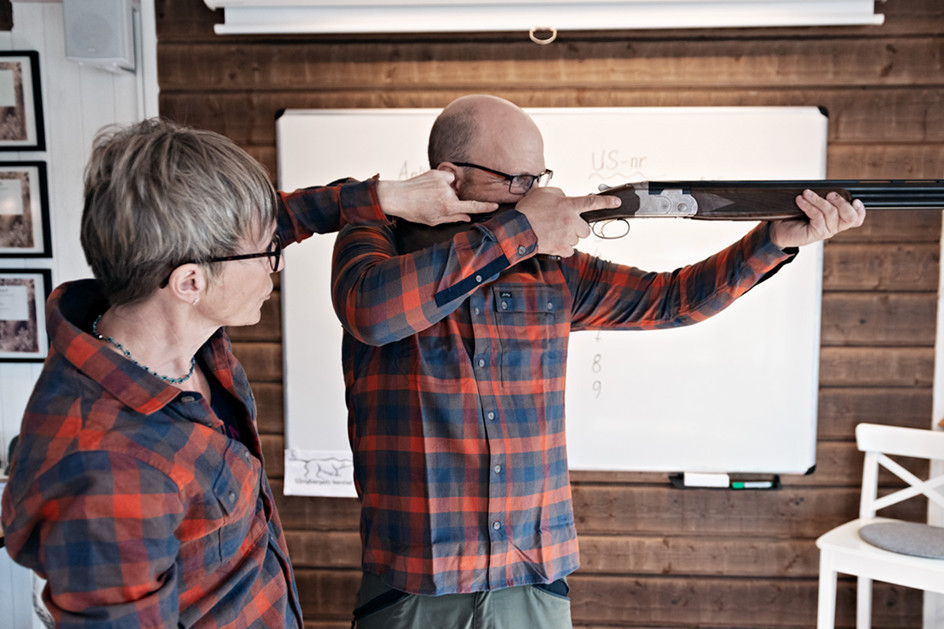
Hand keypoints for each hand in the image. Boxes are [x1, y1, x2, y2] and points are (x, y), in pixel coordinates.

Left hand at [376, 170, 497, 225]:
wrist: (398, 196)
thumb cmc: (414, 212)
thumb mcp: (434, 221)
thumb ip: (453, 218)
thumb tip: (467, 216)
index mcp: (448, 207)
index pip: (472, 206)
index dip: (485, 207)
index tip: (495, 205)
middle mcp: (448, 193)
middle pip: (459, 197)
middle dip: (452, 201)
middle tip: (434, 204)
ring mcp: (443, 181)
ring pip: (453, 187)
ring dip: (446, 191)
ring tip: (430, 196)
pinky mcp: (437, 172)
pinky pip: (447, 177)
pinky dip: (442, 181)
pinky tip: (430, 187)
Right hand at [515, 187, 620, 256]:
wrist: (518, 229)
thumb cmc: (528, 210)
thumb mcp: (543, 192)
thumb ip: (559, 193)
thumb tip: (566, 198)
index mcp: (569, 205)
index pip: (592, 202)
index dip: (606, 202)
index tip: (616, 202)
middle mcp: (571, 221)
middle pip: (585, 229)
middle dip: (578, 229)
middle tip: (564, 226)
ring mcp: (568, 236)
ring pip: (577, 240)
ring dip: (569, 238)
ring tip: (553, 233)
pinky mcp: (562, 248)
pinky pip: (569, 250)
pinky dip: (563, 248)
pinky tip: (553, 242)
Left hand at [769, 189, 865, 248]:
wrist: (779, 230)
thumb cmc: (796, 215)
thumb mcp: (812, 204)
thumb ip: (823, 197)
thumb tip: (827, 187)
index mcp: (838, 219)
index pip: (857, 218)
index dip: (860, 210)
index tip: (855, 200)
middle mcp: (835, 226)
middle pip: (850, 216)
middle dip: (841, 202)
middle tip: (830, 194)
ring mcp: (826, 231)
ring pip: (831, 212)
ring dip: (818, 199)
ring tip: (806, 193)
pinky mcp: (816, 234)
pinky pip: (817, 216)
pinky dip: (808, 205)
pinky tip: (800, 200)